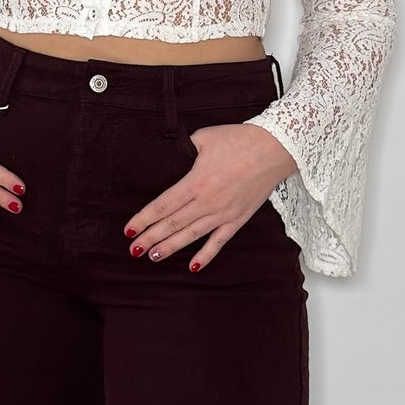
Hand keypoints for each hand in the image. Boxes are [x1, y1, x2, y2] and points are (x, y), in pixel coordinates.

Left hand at [124, 122, 295, 270]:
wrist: (275, 149)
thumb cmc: (239, 140)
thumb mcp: (204, 138)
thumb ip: (184, 150)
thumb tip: (171, 155)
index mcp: (196, 182)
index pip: (162, 206)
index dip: (143, 220)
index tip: (129, 231)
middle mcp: (207, 202)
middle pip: (172, 224)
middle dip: (150, 238)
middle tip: (134, 250)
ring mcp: (223, 213)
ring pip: (191, 236)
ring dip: (171, 247)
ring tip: (153, 257)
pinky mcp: (238, 219)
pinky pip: (219, 242)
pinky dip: (205, 256)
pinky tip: (192, 266)